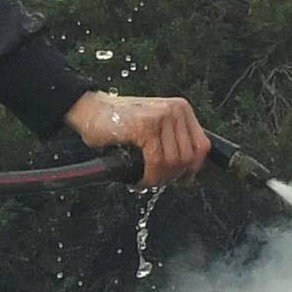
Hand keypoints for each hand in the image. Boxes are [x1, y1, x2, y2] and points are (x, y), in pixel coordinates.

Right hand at [64, 91, 211, 188]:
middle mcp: (175, 110)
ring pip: (173, 163)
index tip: (181, 180)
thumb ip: (172, 143)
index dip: (193, 169)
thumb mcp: (153, 128)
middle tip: (154, 181)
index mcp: (181, 109)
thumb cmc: (118, 122)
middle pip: (188, 158)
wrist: (90, 110)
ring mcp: (162, 116)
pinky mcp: (146, 126)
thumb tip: (188, 174)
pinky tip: (139, 180)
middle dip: (171, 177)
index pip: (201, 146)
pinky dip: (149, 177)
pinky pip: (157, 162)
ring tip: (144, 180)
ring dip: (158, 179)